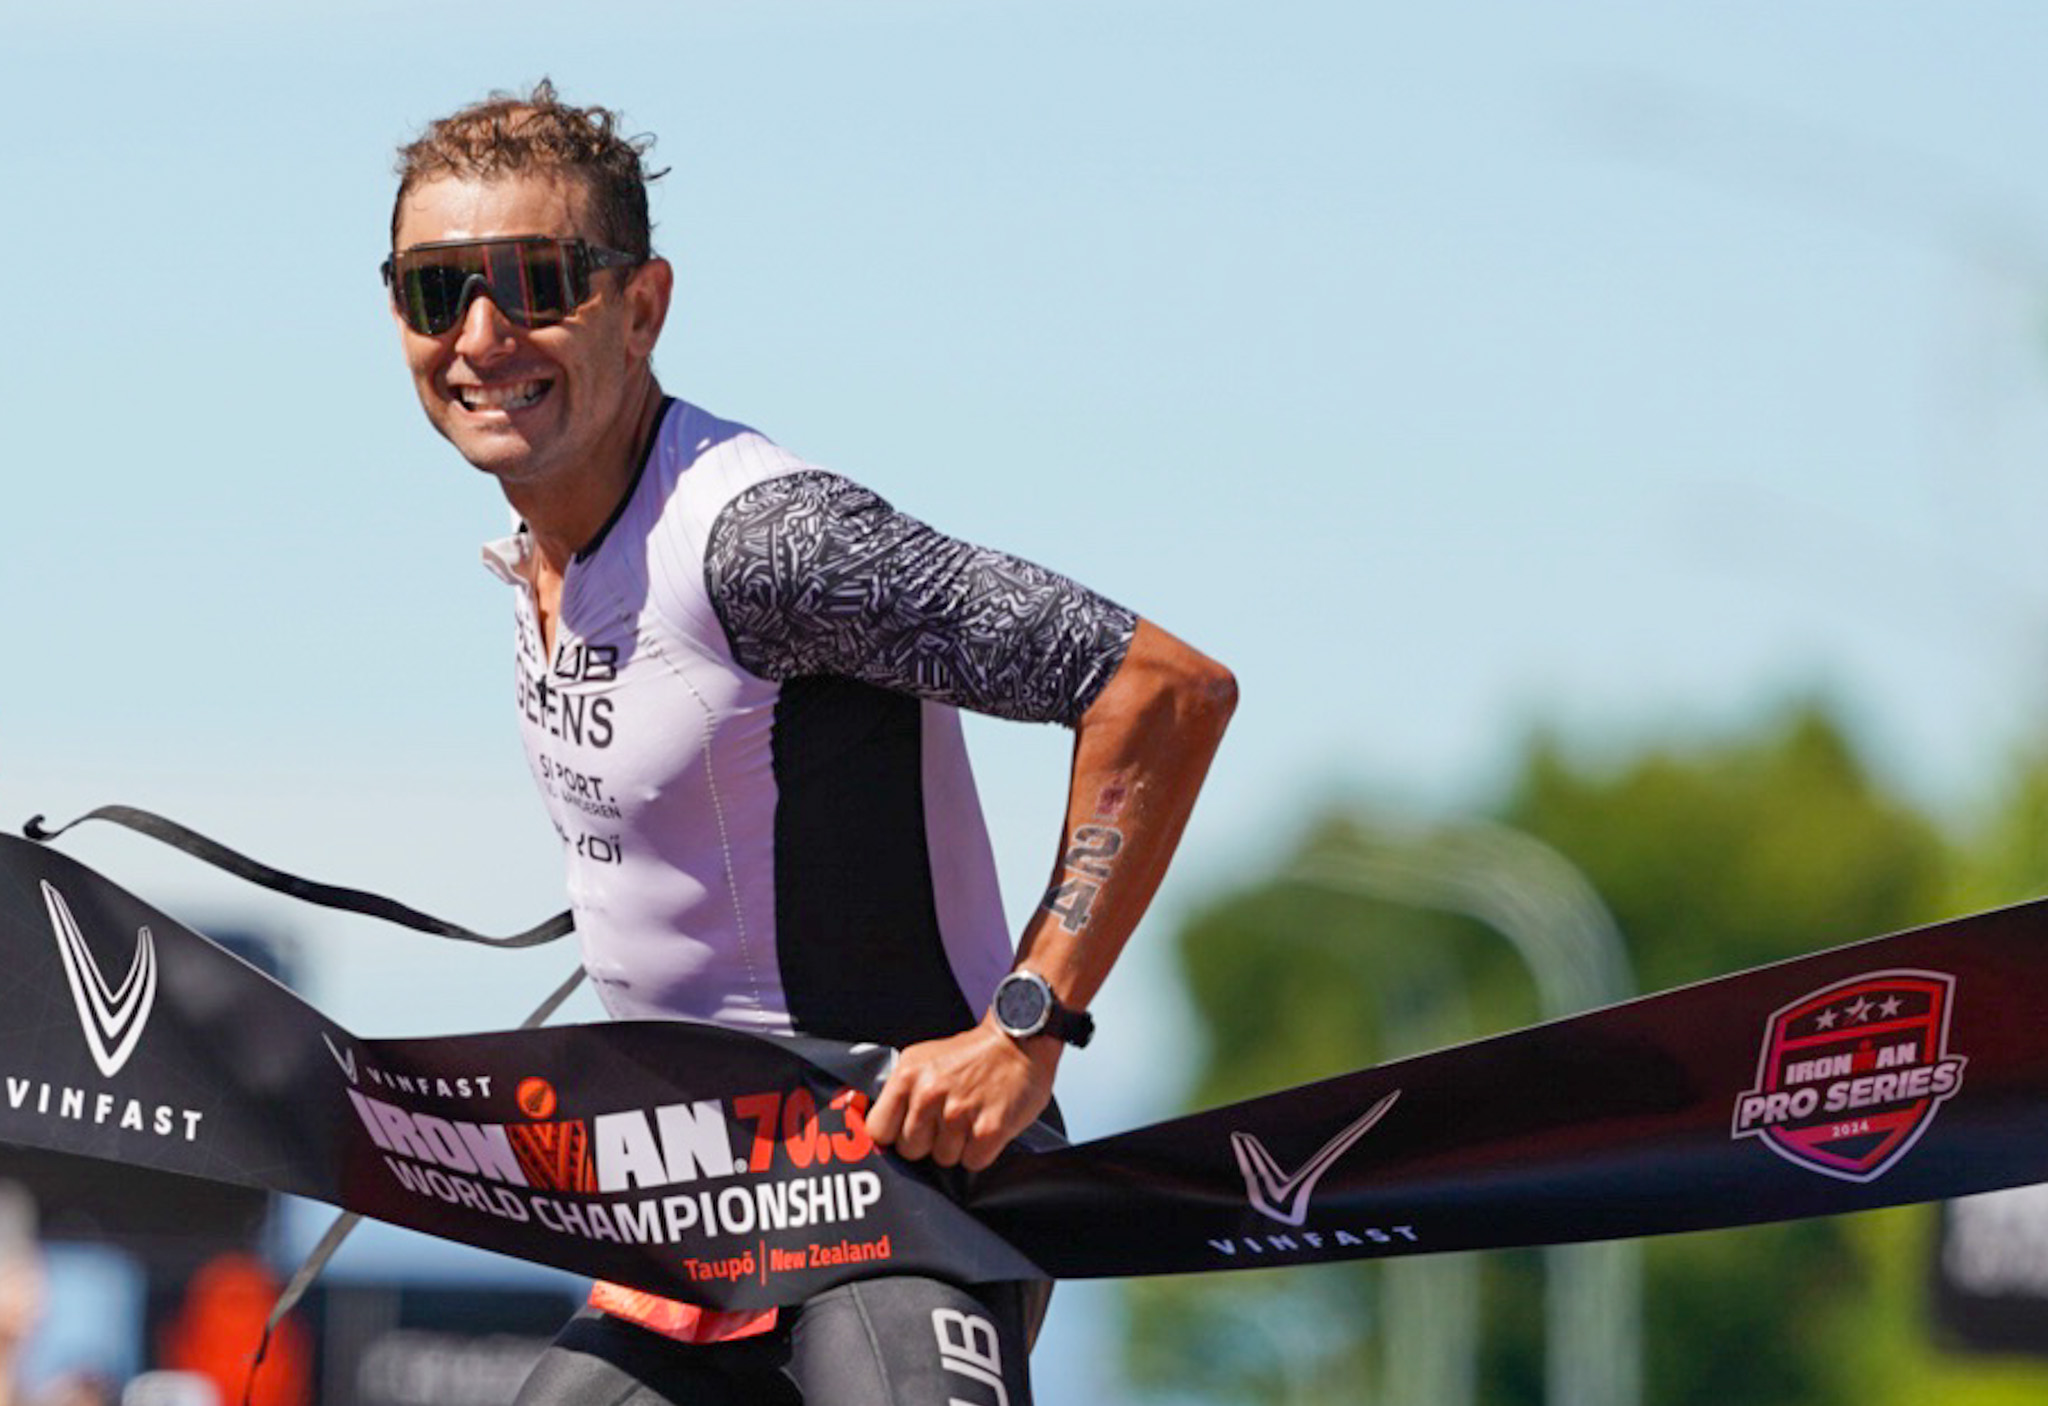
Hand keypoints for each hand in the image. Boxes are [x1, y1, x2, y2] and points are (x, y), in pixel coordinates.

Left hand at [865, 1019, 1057, 1170]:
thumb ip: (898, 1091)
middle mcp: (929, 1093)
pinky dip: (981, 1151)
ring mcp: (960, 1112)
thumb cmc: (971, 1055)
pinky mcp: (990, 1128)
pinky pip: (973, 1162)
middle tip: (947, 1120)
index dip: (892, 1137)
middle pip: (911, 1151)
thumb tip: (867, 1126)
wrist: (1020, 1040)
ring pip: (944, 1160)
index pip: (877, 1131)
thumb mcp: (922, 1060)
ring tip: (971, 1118)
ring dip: (958, 1147)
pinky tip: (987, 1125)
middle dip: (928, 1143)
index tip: (903, 1134)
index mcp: (908, 1075)